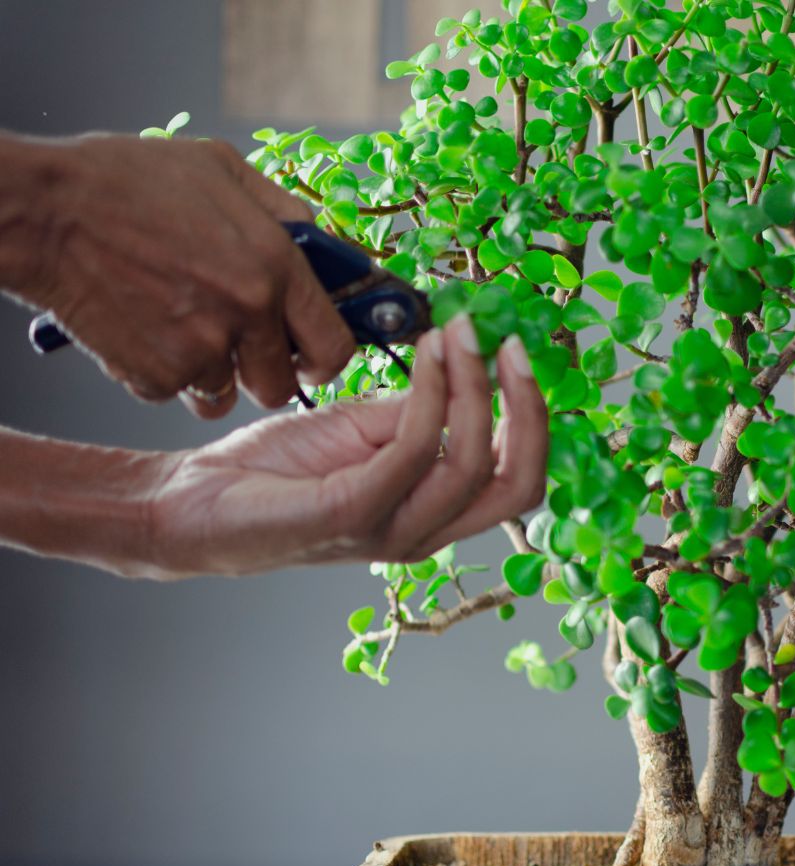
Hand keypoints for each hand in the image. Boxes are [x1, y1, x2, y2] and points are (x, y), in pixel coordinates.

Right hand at [0, 134, 353, 416]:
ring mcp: (199, 349)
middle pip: (280, 387)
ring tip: (179, 328)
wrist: (46, 210)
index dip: (324, 359)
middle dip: (262, 373)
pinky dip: (160, 372)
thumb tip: (323, 242)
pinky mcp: (152, 373)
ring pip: (223, 395)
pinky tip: (142, 329)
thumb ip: (282, 210)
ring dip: (209, 373)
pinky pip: (173, 393)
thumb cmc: (125, 180)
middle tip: (238, 346)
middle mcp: (247, 313)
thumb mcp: (222, 167)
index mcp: (276, 265)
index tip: (310, 357)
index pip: (333, 346)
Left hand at [142, 317, 546, 577]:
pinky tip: (425, 355)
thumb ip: (415, 413)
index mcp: (434, 514)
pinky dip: (430, 395)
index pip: (518, 478)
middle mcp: (425, 532)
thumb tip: (459, 370)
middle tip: (509, 344)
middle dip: (527, 410)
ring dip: (474, 388)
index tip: (514, 349)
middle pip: (519, 485)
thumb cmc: (273, 470)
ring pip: (473, 464)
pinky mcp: (352, 514)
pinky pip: (415, 449)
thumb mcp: (358, 429)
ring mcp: (391, 530)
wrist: (190, 502)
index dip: (532, 416)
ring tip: (459, 333)